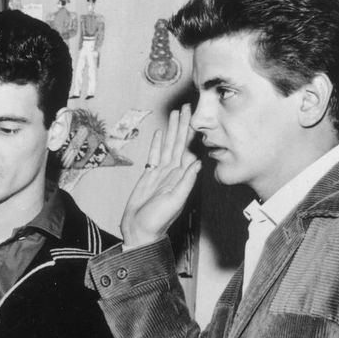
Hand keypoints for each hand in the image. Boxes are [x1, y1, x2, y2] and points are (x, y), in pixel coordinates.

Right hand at [120, 104, 200, 249]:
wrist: (140, 231)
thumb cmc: (158, 220)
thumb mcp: (175, 201)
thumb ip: (186, 182)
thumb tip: (198, 162)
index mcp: (182, 176)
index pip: (189, 149)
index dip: (193, 132)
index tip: (197, 116)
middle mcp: (173, 172)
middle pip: (179, 143)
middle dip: (183, 125)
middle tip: (186, 106)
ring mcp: (161, 173)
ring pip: (167, 146)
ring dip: (171, 130)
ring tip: (174, 114)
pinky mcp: (149, 176)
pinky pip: (154, 156)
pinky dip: (156, 144)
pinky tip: (158, 134)